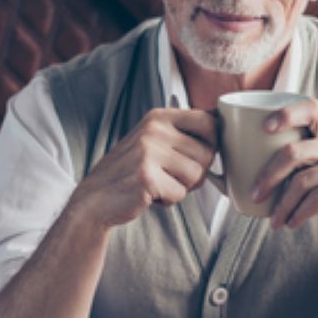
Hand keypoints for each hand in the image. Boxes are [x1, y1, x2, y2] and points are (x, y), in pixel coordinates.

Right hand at [69, 108, 217, 230]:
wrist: (95, 198)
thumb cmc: (130, 171)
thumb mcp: (153, 140)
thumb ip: (182, 132)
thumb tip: (222, 122)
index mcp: (159, 117)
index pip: (209, 122)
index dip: (212, 143)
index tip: (198, 155)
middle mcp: (154, 130)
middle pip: (207, 153)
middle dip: (196, 172)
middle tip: (172, 176)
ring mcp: (149, 152)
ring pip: (196, 175)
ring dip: (182, 187)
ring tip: (159, 184)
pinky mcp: (146, 177)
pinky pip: (180, 193)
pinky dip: (169, 200)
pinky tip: (151, 195)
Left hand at [251, 98, 317, 248]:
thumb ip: (299, 162)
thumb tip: (246, 166)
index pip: (312, 108)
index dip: (286, 114)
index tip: (264, 128)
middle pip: (294, 152)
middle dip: (268, 176)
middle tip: (255, 194)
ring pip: (302, 181)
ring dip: (282, 205)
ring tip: (274, 220)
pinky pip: (315, 200)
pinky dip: (298, 214)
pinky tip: (291, 223)